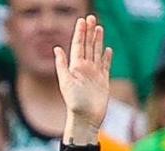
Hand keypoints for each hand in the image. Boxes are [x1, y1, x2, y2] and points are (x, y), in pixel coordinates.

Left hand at [54, 14, 111, 138]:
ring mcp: (94, 74)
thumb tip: (57, 48)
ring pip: (97, 52)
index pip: (78, 45)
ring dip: (98, 40)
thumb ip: (62, 65)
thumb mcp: (66, 82)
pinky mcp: (103, 81)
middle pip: (88, 46)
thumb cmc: (75, 103)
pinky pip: (106, 65)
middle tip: (91, 17)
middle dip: (89, 32)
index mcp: (76, 67)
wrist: (86, 119)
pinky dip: (107, 57)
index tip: (82, 20)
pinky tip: (107, 49)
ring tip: (99, 27)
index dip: (80, 33)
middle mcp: (85, 69)